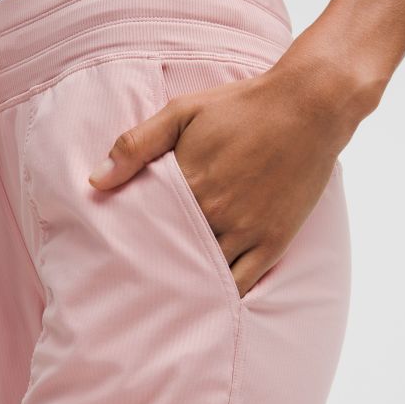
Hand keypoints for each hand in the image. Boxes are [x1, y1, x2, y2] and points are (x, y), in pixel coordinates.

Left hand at [88, 31, 368, 298]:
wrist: (307, 107)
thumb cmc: (243, 107)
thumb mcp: (183, 111)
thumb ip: (137, 145)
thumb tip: (96, 181)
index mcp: (188, 184)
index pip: (146, 227)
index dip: (130, 241)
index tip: (118, 250)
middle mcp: (215, 214)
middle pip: (172, 254)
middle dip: (153, 265)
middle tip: (137, 277)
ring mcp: (246, 231)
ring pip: (205, 273)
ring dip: (185, 283)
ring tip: (166, 292)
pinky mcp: (273, 240)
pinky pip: (242, 281)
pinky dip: (221, 292)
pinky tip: (207, 297)